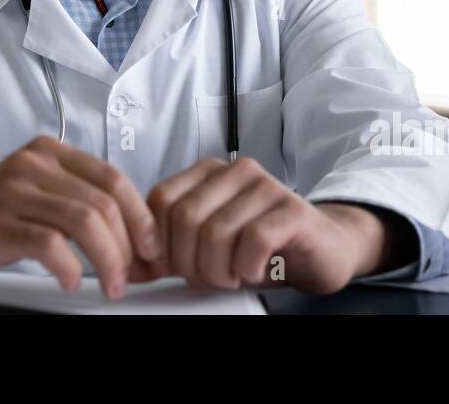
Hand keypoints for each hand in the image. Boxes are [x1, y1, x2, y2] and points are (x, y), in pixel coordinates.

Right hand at [0, 135, 160, 297]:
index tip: (150, 248)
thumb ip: (74, 199)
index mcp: (48, 153)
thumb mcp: (33, 194)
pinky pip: (50, 243)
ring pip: (85, 220)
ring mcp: (13, 191)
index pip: (113, 179)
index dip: (140, 217)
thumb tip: (132, 232)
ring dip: (108, 260)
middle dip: (129, 245)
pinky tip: (72, 281)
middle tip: (131, 274)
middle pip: (105, 201)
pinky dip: (71, 268)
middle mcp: (33, 165)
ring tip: (111, 284)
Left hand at [143, 156, 391, 294]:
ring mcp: (265, 186)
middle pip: (184, 218)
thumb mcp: (207, 247)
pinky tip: (253, 271)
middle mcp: (234, 171)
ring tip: (232, 276)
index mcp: (208, 173)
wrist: (322, 248)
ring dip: (218, 270)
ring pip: (215, 232)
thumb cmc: (262, 246)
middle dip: (188, 262)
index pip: (160, 200)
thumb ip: (168, 251)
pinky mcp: (291, 210)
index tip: (173, 268)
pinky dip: (246, 267)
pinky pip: (252, 241)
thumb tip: (127, 267)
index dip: (160, 242)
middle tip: (207, 278)